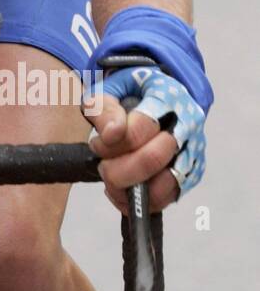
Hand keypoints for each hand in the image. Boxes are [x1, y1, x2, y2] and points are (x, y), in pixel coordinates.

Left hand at [86, 65, 206, 213]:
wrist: (161, 96)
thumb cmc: (132, 93)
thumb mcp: (110, 88)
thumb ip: (104, 107)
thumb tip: (112, 134)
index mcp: (167, 96)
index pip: (142, 127)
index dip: (113, 142)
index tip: (97, 143)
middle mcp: (187, 125)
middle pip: (154, 158)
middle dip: (119, 169)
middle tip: (103, 165)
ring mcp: (193, 150)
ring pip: (165, 183)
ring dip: (131, 189)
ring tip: (112, 182)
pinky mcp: (192, 173)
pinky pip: (169, 197)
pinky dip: (142, 202)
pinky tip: (124, 192)